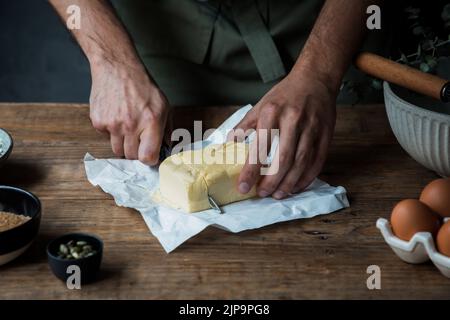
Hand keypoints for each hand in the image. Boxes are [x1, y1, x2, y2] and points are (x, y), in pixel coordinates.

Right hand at [89, 60, 168, 164]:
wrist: (117, 68)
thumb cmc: (142, 86)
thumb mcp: (163, 105)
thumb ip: (167, 129)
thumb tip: (168, 148)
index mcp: (151, 122)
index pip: (147, 157)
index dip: (150, 159)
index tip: (150, 155)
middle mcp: (131, 125)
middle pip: (131, 156)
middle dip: (136, 151)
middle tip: (139, 137)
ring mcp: (112, 124)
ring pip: (117, 150)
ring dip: (123, 143)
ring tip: (127, 127)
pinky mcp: (98, 122)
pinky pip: (106, 137)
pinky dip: (111, 132)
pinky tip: (116, 116)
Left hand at [230, 66, 336, 198]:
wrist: (315, 79)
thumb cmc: (285, 95)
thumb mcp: (261, 105)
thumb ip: (245, 125)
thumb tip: (229, 143)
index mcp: (272, 113)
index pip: (259, 147)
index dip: (251, 170)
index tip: (243, 187)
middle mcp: (293, 120)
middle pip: (282, 159)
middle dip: (271, 181)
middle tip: (262, 194)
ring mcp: (312, 128)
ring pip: (301, 163)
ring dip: (289, 183)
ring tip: (278, 194)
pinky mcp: (326, 134)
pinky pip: (317, 161)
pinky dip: (307, 177)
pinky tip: (297, 186)